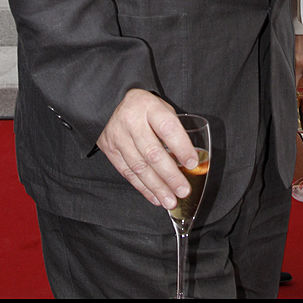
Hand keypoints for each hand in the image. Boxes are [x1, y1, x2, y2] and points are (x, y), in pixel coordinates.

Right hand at [96, 89, 198, 207]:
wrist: (111, 102)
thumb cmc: (145, 108)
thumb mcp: (161, 108)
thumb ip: (174, 129)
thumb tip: (189, 160)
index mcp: (149, 107)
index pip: (167, 127)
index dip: (181, 147)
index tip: (192, 163)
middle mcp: (132, 121)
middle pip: (152, 152)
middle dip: (170, 175)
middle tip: (183, 190)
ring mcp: (118, 136)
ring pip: (139, 167)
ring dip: (157, 187)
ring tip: (171, 200)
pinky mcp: (110, 150)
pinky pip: (128, 173)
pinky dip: (143, 188)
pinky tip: (155, 197)